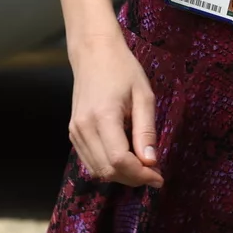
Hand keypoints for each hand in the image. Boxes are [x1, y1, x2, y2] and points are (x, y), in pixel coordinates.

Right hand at [67, 30, 164, 187]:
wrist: (94, 53)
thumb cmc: (123, 69)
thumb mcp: (143, 95)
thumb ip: (146, 130)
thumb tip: (151, 162)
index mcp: (103, 117)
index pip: (118, 160)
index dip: (140, 174)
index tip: (159, 177)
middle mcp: (83, 128)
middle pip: (107, 170)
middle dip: (133, 178)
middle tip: (155, 173)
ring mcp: (75, 131)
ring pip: (97, 170)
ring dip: (121, 175)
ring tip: (143, 167)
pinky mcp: (73, 133)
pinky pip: (90, 160)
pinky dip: (108, 166)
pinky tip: (126, 158)